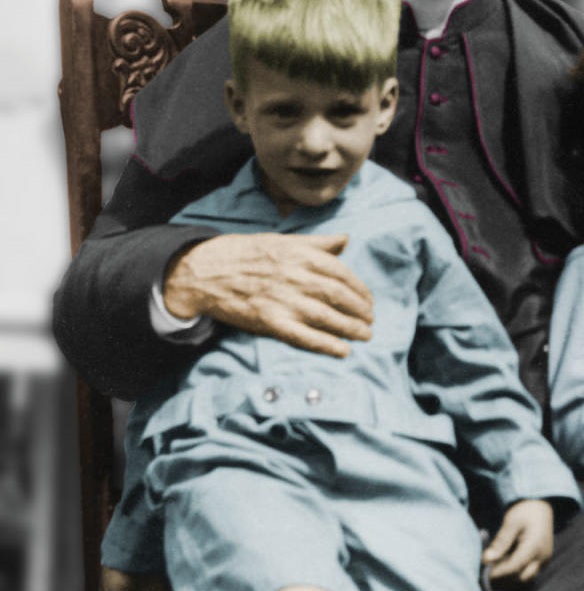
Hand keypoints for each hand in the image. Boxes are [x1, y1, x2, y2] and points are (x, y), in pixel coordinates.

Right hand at [163, 232, 373, 357]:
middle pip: (338, 295)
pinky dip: (326, 345)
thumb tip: (346, 240)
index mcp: (299, 254)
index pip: (340, 273)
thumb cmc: (245, 254)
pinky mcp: (270, 321)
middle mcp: (294, 276)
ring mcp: (282, 299)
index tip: (369, 300)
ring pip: (326, 316)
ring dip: (351, 328)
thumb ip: (316, 243)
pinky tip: (343, 350)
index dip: (359, 289)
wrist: (205, 271)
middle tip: (370, 320)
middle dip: (359, 310)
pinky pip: (304, 336)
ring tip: (365, 335)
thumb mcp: (281, 241)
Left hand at [482, 500, 554, 584]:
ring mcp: (544, 561)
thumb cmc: (525, 512)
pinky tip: (506, 564)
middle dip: (505, 577)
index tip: (485, 573)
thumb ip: (500, 542)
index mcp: (535, 546)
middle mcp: (542, 557)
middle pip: (521, 577)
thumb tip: (486, 559)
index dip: (498, 572)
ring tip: (497, 566)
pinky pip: (529, 574)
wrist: (541, 508)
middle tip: (489, 572)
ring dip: (511, 576)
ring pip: (526, 578)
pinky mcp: (543, 562)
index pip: (514, 566)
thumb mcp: (511, 522)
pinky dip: (517, 573)